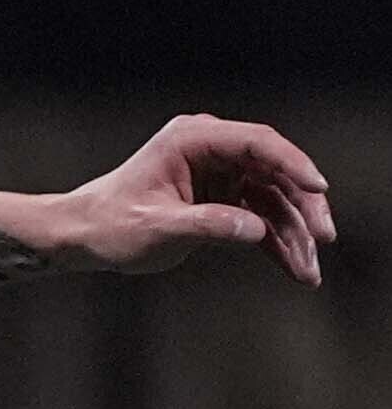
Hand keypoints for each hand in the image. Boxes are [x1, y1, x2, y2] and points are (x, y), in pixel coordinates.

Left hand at [37, 114, 335, 287]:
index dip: (294, 164)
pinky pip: (260, 217)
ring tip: (310, 271)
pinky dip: (276, 242)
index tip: (319, 188)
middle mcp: (213, 149)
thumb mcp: (156, 229)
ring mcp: (221, 173)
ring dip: (294, 233)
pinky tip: (296, 268)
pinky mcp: (223, 198)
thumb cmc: (109, 227)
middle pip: (275, 172)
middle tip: (324, 238)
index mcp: (194, 138)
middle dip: (303, 208)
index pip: (258, 143)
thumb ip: (206, 226)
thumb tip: (256, 230)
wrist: (83, 237)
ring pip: (273, 198)